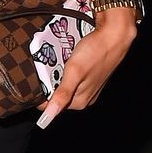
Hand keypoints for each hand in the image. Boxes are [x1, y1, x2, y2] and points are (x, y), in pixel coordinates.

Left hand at [36, 10, 137, 127]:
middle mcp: (84, 98)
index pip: (49, 105)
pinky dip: (66, 70)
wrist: (114, 35)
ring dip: (57, 75)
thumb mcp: (74, 72)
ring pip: (63, 85)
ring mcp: (88, 88)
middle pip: (56, 95)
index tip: (37, 79)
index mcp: (79, 102)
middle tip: (50, 66)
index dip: (40, 93)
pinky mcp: (90, 78)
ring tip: (60, 61)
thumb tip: (48, 117)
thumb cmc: (96, 51)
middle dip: (49, 82)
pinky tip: (68, 60)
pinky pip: (71, 78)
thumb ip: (62, 94)